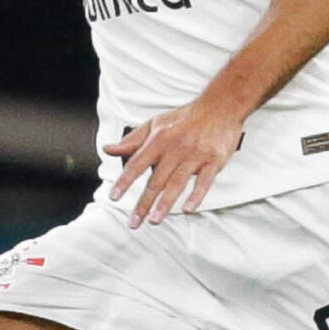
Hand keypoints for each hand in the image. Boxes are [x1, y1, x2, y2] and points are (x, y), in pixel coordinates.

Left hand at [104, 93, 247, 227]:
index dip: (124, 181)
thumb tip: (108, 149)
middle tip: (133, 223)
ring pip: (177, 183)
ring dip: (165, 204)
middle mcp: (175, 148)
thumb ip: (132, 141)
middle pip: (156, 180)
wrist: (219, 106)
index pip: (137, 164)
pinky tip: (188, 208)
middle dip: (143, 204)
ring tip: (154, 220)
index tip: (114, 197)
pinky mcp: (214, 160)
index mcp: (158, 140)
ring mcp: (195, 155)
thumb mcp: (155, 125)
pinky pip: (204, 181)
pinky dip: (197, 195)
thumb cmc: (184, 118)